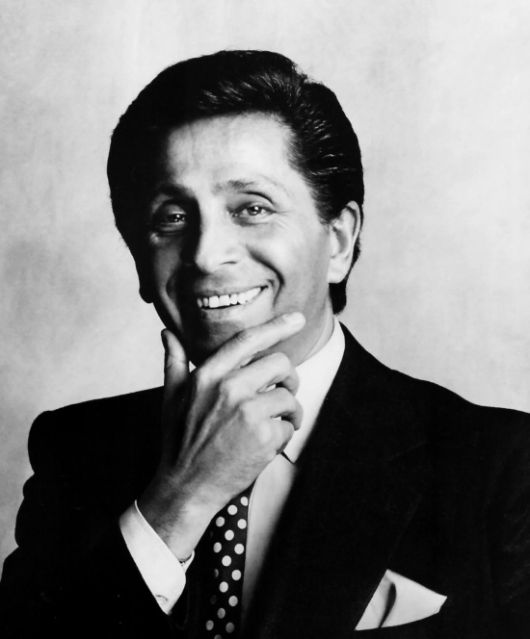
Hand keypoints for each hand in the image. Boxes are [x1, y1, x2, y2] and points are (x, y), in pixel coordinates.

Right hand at [138, 312, 304, 558]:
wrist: (186, 487)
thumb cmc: (178, 440)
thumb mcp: (171, 397)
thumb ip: (174, 361)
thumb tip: (167, 333)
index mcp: (208, 375)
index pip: (248, 340)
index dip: (277, 326)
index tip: (297, 319)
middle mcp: (229, 388)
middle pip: (280, 364)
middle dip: (288, 378)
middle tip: (283, 393)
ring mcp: (249, 413)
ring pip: (290, 396)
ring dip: (289, 411)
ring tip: (272, 424)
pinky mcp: (265, 437)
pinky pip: (290, 425)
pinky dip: (284, 435)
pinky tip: (265, 445)